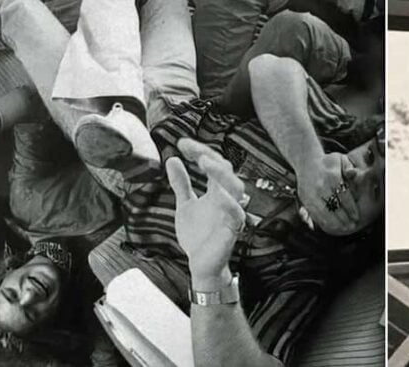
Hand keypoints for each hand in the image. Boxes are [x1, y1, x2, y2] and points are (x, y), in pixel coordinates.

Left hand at [168, 138, 246, 279]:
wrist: (201, 265)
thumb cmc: (198, 235)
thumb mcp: (184, 205)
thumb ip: (181, 183)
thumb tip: (173, 160)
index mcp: (216, 190)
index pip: (212, 163)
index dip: (199, 151)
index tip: (181, 144)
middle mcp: (225, 198)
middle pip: (225, 169)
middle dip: (209, 156)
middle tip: (191, 149)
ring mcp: (230, 212)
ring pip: (235, 186)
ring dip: (220, 173)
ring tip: (204, 161)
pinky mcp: (232, 229)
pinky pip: (236, 213)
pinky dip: (228, 202)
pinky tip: (217, 193)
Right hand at [296, 153, 359, 235]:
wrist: (306, 161)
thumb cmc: (327, 162)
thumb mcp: (340, 159)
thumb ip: (349, 167)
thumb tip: (353, 173)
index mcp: (332, 177)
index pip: (344, 198)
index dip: (351, 210)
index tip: (356, 218)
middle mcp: (321, 187)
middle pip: (335, 208)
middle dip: (344, 219)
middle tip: (352, 226)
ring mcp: (311, 195)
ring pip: (324, 214)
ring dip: (334, 223)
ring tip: (343, 228)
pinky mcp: (305, 200)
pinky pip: (315, 214)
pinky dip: (323, 222)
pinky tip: (331, 226)